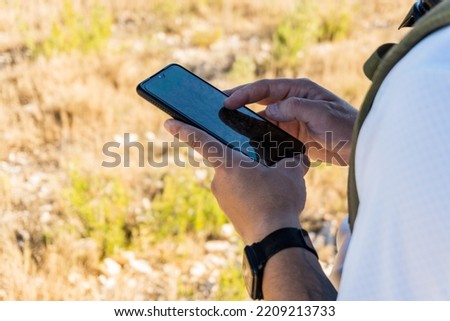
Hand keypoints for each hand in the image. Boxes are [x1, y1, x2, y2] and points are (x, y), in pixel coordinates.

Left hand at [164, 119, 307, 243]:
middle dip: (247, 163)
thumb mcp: (291, 173)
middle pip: (229, 162)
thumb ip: (291, 160)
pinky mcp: (230, 213)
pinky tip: (268, 201)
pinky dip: (252, 195)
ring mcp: (222, 199)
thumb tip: (295, 158)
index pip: (202, 141)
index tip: (169, 123)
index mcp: (228, 164)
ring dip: (252, 181)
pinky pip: (239, 196)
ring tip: (274, 189)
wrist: (274, 240)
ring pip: (237, 181)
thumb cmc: (278, 201)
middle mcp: (219, 181)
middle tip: (268, 169)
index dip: (185, 130)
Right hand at [224, 78, 357, 164]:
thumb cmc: (346, 126)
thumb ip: (295, 108)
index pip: (266, 87)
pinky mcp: (291, 133)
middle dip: (239, 101)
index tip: (227, 101)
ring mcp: (290, 117)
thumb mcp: (323, 114)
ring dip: (246, 118)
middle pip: (259, 98)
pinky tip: (245, 138)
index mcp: (299, 89)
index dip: (245, 93)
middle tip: (217, 105)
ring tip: (226, 122)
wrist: (358, 147)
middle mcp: (292, 100)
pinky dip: (257, 133)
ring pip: (262, 115)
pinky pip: (269, 131)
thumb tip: (269, 110)